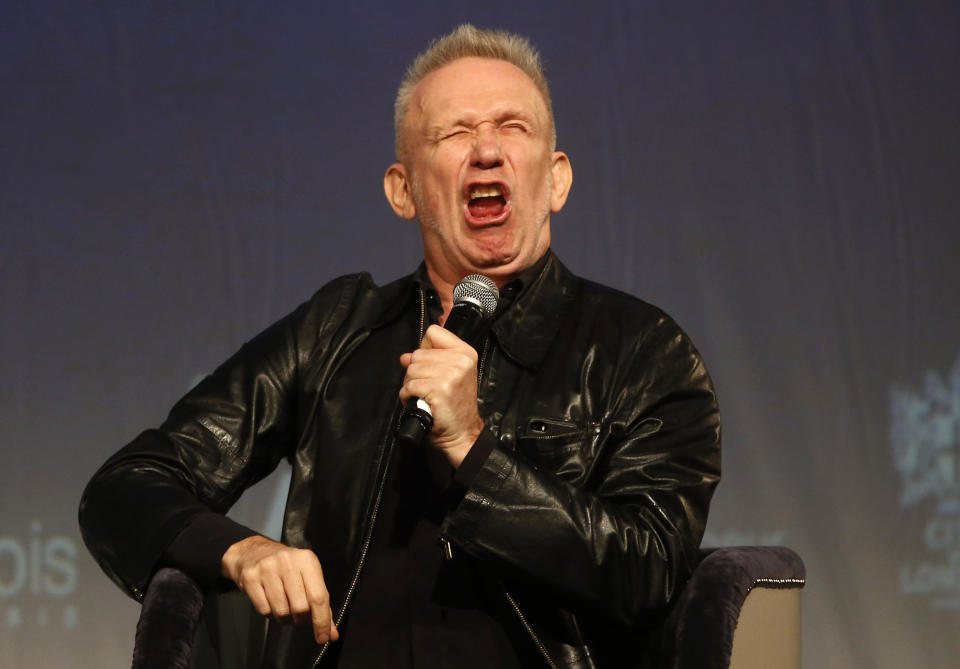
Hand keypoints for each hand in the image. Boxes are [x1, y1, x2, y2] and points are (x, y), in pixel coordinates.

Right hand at [221, 535, 338, 643]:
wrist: (253, 552)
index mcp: (307, 560)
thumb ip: (321, 604)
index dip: (322, 621)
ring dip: (285, 618)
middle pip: (300, 607)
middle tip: (299, 616)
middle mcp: (288, 562)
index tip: (323, 637)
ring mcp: (267, 569)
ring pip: (281, 611)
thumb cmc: (286, 567)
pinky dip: (270, 614)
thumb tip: (330, 634)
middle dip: (301, 619)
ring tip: (284, 608)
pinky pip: (264, 610)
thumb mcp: (308, 577)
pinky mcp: (250, 577)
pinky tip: (271, 603)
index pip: (319, 597)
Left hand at [399, 324, 484, 466]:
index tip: (432, 365)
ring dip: (411, 385)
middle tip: (428, 387)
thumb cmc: (455, 406)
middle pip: (418, 353)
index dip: (425, 348)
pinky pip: (409, 386)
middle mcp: (460, 361)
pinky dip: (408, 396)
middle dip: (416, 372)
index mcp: (466, 353)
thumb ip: (428, 361)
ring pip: (411, 370)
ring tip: (425, 396)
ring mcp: (450, 375)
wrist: (462, 433)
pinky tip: (421, 402)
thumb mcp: (450, 376)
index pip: (433, 332)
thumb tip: (405, 357)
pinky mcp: (439, 390)